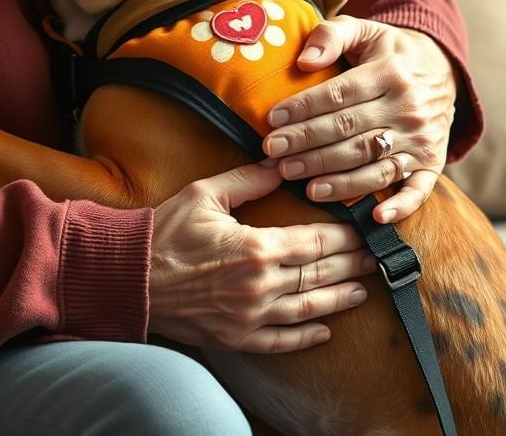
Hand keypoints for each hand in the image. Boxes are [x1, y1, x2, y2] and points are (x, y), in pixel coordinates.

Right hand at [147, 162, 375, 353]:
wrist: (131, 275)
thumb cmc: (166, 231)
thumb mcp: (205, 193)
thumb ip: (248, 179)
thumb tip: (280, 165)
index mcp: (256, 247)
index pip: (315, 242)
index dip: (344, 237)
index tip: (363, 231)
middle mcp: (260, 285)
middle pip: (320, 275)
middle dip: (351, 265)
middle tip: (374, 259)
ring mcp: (250, 316)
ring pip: (308, 309)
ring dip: (339, 299)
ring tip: (361, 290)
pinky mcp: (237, 337)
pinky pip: (281, 341)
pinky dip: (306, 336)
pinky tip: (324, 329)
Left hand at [262, 17, 457, 224]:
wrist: (442, 69)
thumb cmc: (389, 51)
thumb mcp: (363, 30)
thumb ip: (330, 36)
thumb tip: (303, 62)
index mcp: (390, 73)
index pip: (339, 96)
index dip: (303, 109)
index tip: (272, 120)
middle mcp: (409, 109)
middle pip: (350, 132)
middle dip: (307, 145)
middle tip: (273, 154)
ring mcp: (422, 139)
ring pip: (374, 164)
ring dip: (336, 179)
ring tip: (299, 183)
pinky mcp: (433, 163)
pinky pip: (418, 190)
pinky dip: (399, 206)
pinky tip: (372, 217)